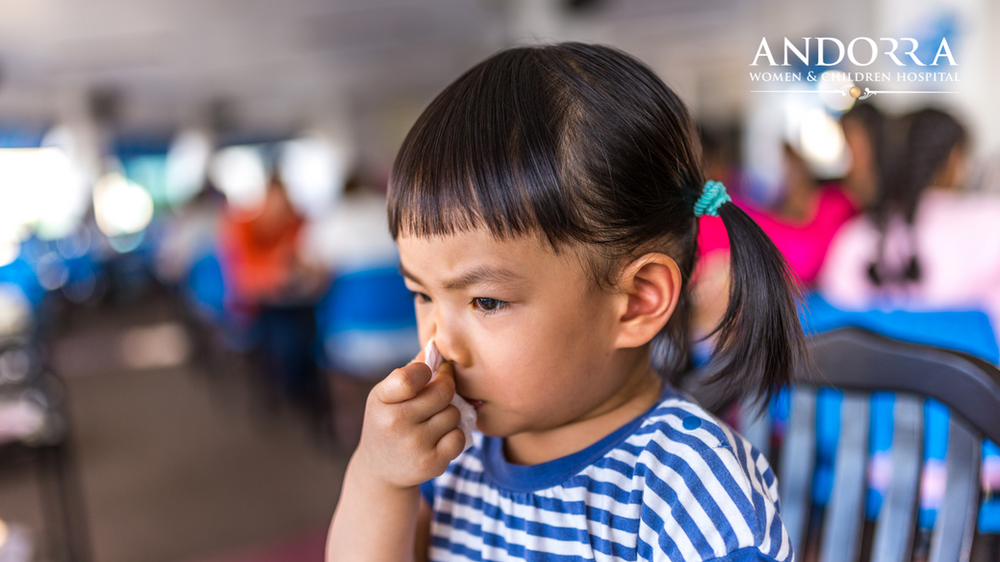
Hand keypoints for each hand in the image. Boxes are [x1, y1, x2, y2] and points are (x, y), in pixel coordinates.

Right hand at [354, 359, 465, 489]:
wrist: (379, 470)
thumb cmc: (387, 422)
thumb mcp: (387, 395)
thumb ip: (410, 372)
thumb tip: (437, 346)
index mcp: (381, 399)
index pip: (409, 377)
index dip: (426, 370)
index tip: (427, 373)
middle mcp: (395, 422)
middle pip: (443, 392)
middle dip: (446, 389)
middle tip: (438, 393)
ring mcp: (414, 445)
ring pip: (454, 414)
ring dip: (449, 414)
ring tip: (433, 420)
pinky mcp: (431, 464)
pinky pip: (459, 437)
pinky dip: (454, 435)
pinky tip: (439, 438)